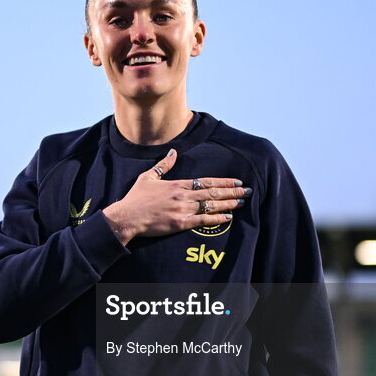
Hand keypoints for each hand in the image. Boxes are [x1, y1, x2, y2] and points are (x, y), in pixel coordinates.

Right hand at [101, 149, 251, 244]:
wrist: (127, 217)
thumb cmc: (136, 199)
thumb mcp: (148, 177)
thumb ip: (163, 165)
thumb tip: (172, 152)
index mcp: (177, 184)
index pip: (206, 181)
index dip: (223, 182)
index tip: (237, 181)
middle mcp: (183, 196)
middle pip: (213, 192)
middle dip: (232, 191)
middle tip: (248, 190)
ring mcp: (183, 210)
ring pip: (211, 205)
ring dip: (229, 203)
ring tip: (242, 202)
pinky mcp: (180, 223)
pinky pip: (203, 220)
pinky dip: (217, 218)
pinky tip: (228, 217)